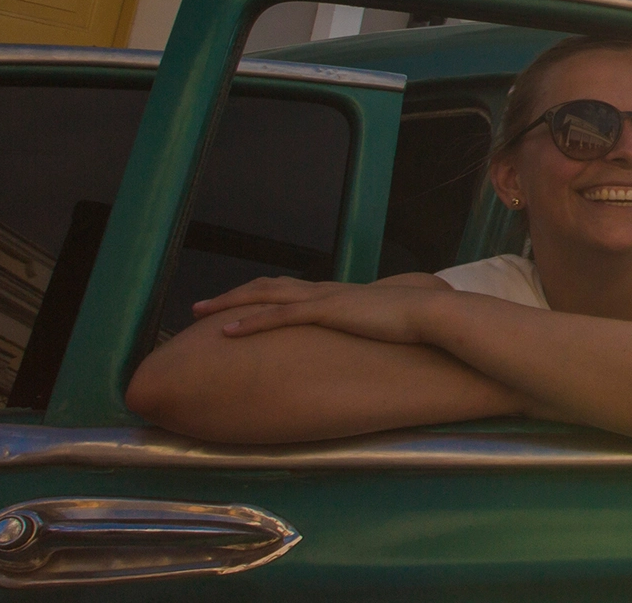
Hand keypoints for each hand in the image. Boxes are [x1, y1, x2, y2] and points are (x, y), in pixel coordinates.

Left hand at [195, 277, 443, 343]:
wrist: (431, 315)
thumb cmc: (413, 325)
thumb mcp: (381, 327)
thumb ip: (366, 330)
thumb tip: (364, 345)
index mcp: (335, 295)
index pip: (287, 289)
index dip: (258, 296)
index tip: (235, 305)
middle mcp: (323, 291)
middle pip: (266, 287)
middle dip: (231, 295)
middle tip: (200, 306)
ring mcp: (323, 300)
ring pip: (264, 295)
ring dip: (228, 303)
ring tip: (200, 312)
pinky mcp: (327, 311)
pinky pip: (279, 315)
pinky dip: (249, 322)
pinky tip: (227, 331)